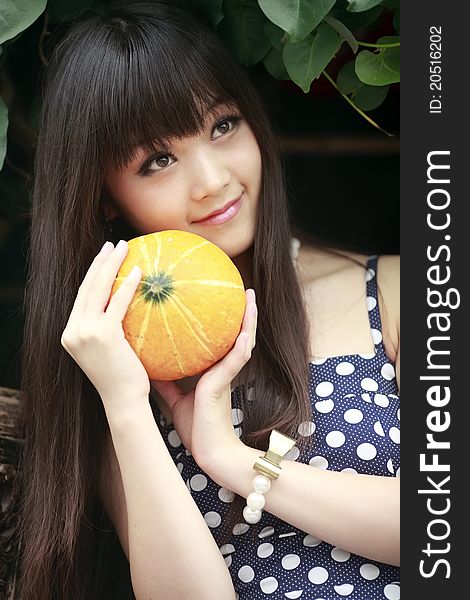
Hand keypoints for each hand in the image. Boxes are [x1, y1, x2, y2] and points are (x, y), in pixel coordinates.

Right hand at [61, 240, 149, 409]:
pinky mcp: (103, 335)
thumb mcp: (110, 352)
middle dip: (100, 262)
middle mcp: (73, 331)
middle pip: (87, 287)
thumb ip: (110, 330)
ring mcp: (85, 333)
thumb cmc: (123, 379)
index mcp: (71, 334)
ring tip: (123, 247)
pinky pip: (117, 304)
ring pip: (98, 290)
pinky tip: (138, 272)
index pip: (82, 296)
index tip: (104, 256)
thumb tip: (128, 308)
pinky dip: (127, 285)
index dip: (92, 273)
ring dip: (111, 264)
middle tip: (113, 244)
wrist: (123, 402)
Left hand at [152, 288, 256, 469]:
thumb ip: (165, 379)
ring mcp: (228, 374)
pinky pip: (237, 358)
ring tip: (250, 297)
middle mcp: (224, 368)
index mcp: (214, 371)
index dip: (220, 322)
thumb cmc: (195, 427)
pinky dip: (242, 342)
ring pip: (243, 340)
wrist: (209, 451)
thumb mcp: (174, 397)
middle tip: (242, 289)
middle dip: (240, 312)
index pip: (220, 340)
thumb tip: (148, 362)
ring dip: (249, 319)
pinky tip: (245, 329)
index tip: (217, 301)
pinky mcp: (226, 382)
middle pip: (236, 334)